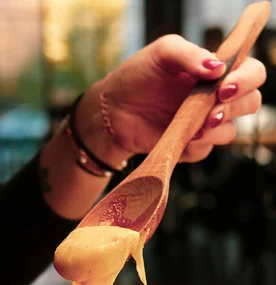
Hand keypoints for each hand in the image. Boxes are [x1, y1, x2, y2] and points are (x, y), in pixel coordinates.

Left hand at [79, 35, 266, 163]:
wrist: (113, 110)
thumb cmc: (138, 76)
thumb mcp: (162, 53)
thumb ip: (190, 54)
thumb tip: (218, 67)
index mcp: (216, 72)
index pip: (251, 73)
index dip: (246, 80)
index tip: (225, 86)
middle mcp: (215, 98)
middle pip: (250, 103)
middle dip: (236, 107)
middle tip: (212, 111)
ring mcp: (204, 124)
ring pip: (230, 132)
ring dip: (216, 130)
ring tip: (196, 128)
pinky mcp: (190, 147)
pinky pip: (204, 150)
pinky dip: (195, 146)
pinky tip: (181, 138)